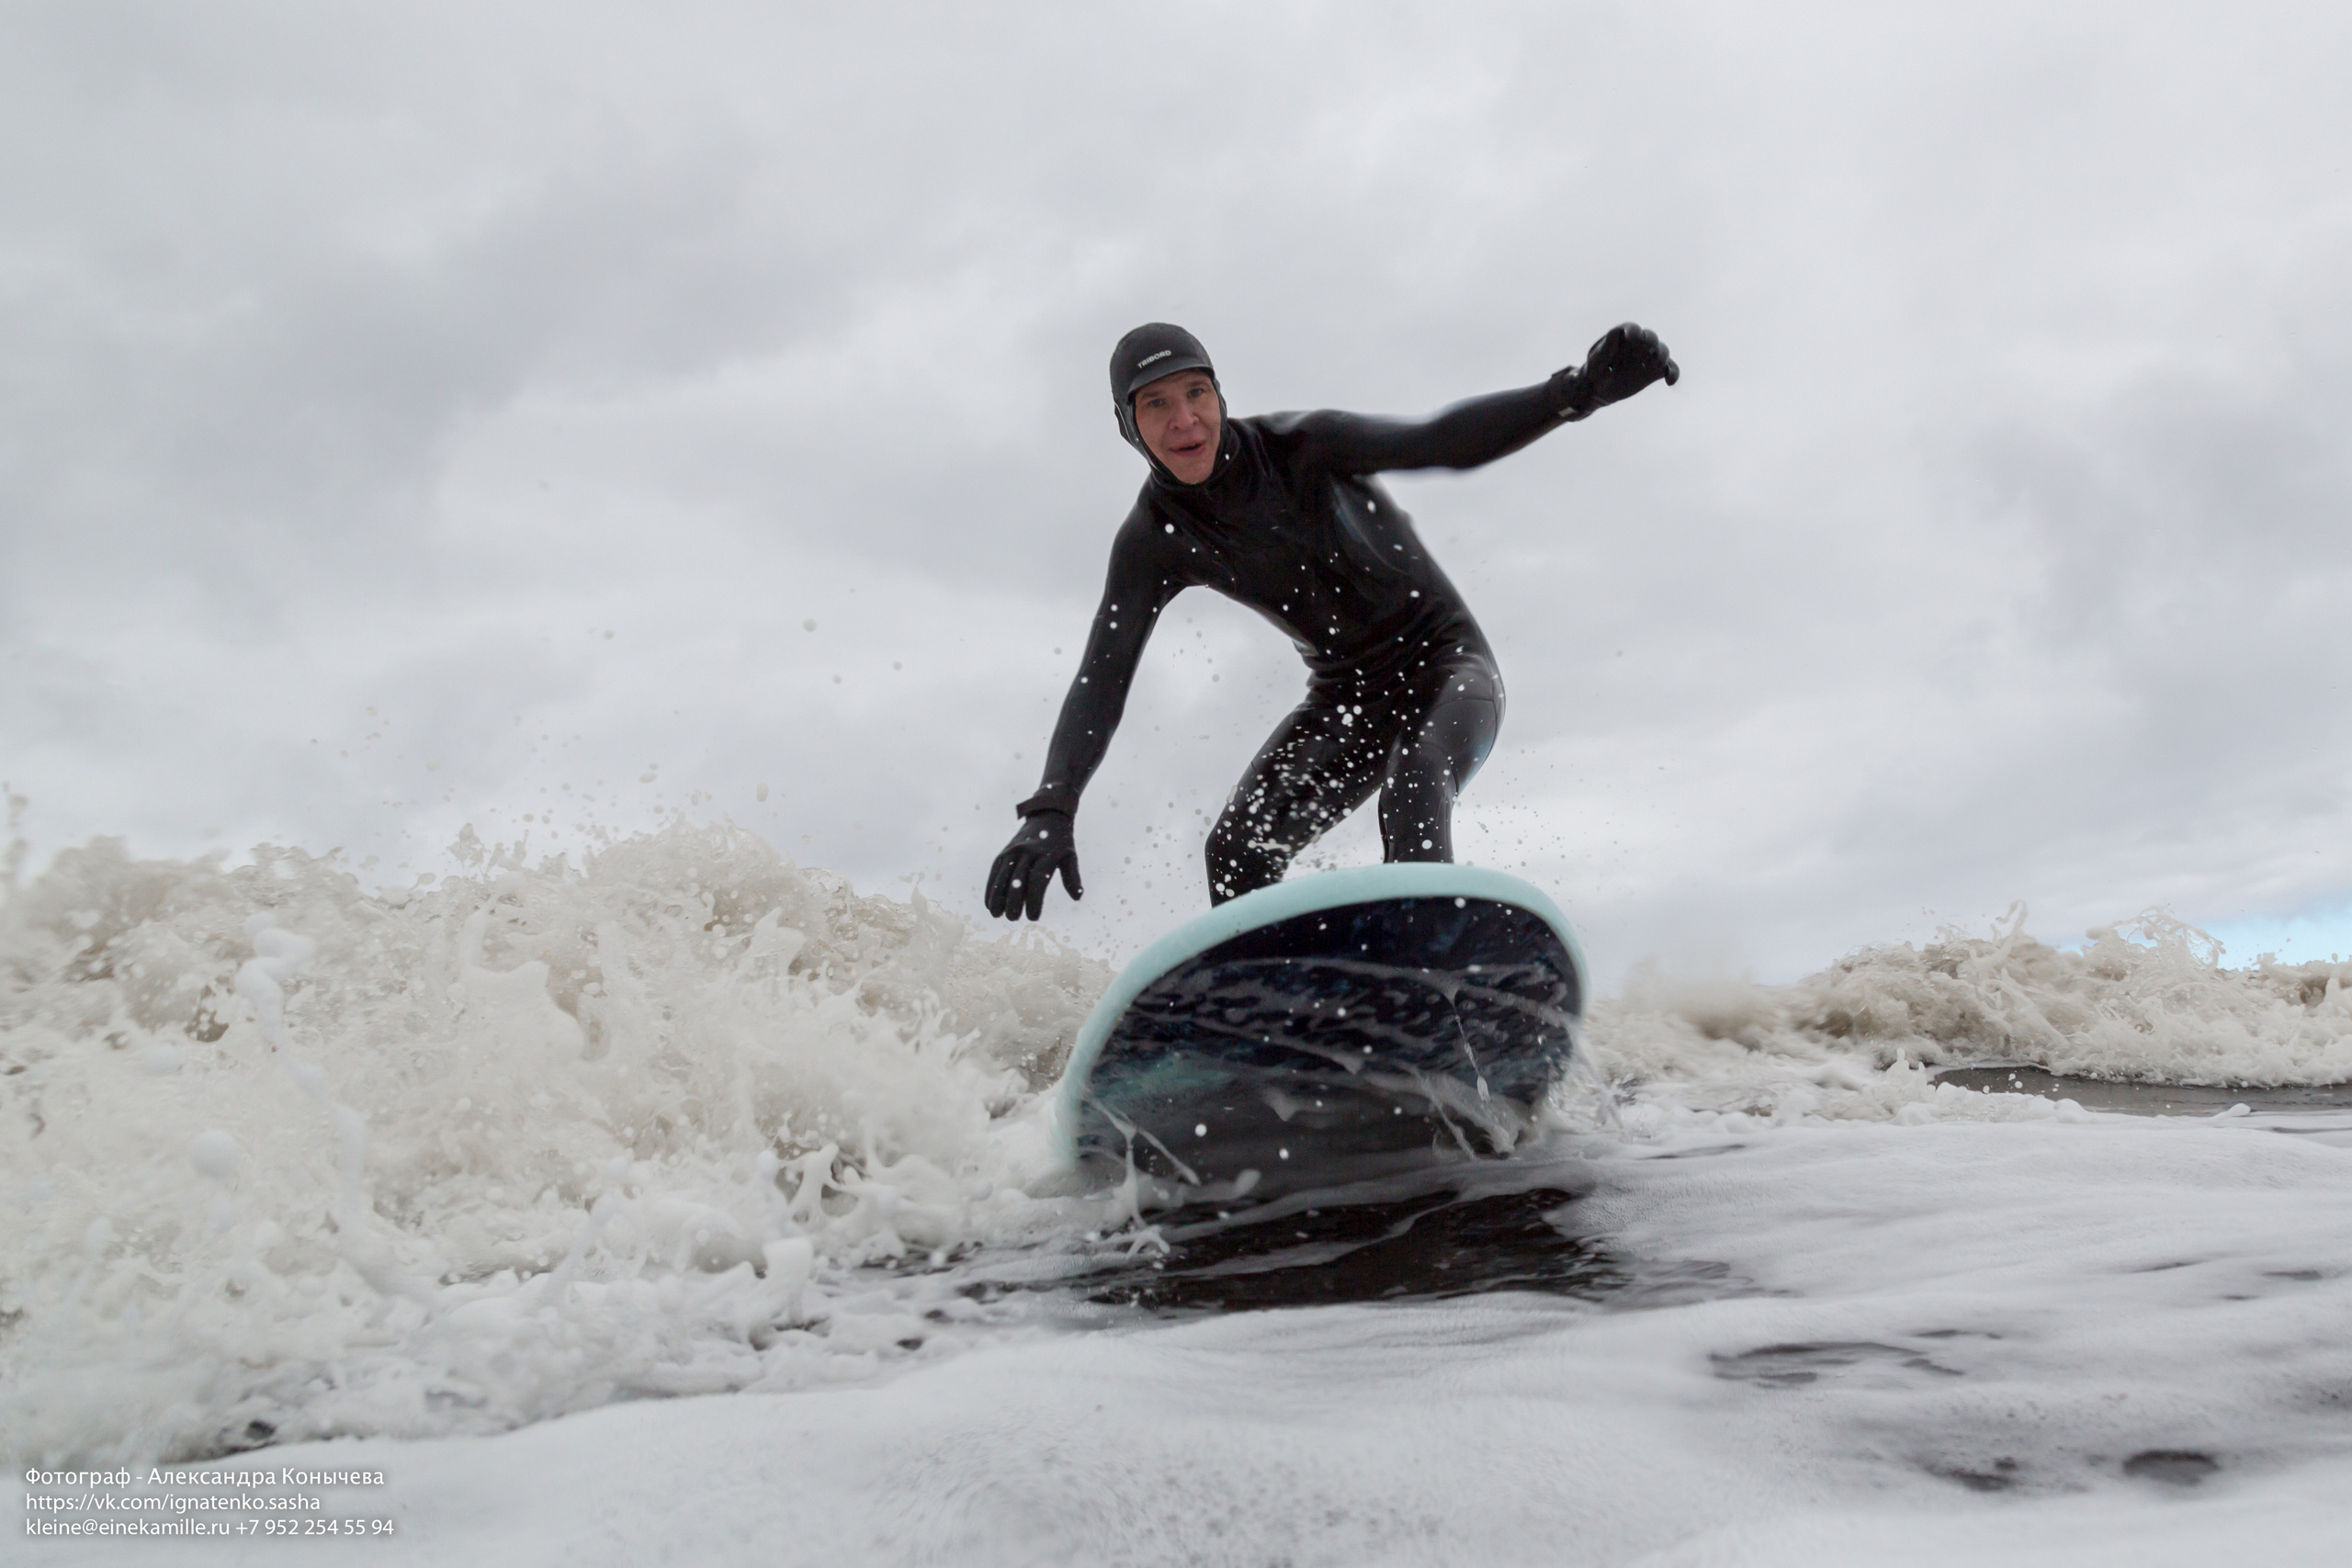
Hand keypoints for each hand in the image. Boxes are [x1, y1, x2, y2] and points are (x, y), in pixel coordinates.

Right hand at [985, 810, 1082, 920]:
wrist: (1047, 817)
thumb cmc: (1061, 843)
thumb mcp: (1070, 856)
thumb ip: (1072, 877)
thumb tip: (1078, 897)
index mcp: (1045, 855)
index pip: (1038, 880)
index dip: (1034, 900)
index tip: (1033, 917)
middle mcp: (1027, 852)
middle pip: (1017, 880)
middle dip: (1013, 901)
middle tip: (1013, 918)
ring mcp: (1012, 851)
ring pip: (1002, 876)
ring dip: (997, 897)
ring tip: (996, 914)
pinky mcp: (1003, 853)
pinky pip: (995, 872)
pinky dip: (991, 888)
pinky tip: (989, 903)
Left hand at [1555, 323, 1678, 418]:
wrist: (1600, 389)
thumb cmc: (1595, 370)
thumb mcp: (1596, 359)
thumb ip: (1606, 347)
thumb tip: (1615, 332)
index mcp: (1623, 336)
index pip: (1632, 328)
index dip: (1634, 331)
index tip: (1633, 337)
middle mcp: (1639, 343)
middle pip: (1651, 337)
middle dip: (1651, 342)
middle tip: (1648, 350)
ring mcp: (1649, 357)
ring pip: (1662, 351)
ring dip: (1662, 356)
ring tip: (1656, 365)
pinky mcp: (1655, 371)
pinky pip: (1670, 368)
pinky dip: (1673, 373)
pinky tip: (1670, 382)